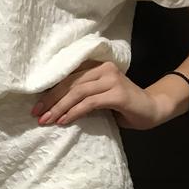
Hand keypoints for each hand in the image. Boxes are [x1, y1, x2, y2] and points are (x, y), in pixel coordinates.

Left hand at [30, 59, 164, 129]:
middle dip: (51, 100)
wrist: (153, 109)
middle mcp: (104, 69)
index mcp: (96, 67)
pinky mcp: (118, 93)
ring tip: (47, 120)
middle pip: (70, 83)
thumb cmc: (123, 106)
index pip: (68, 77)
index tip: (36, 107)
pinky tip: (65, 121)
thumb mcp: (98, 98)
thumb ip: (82, 96)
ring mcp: (112, 79)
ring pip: (78, 92)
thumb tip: (52, 107)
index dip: (49, 92)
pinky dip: (75, 112)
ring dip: (60, 107)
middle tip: (37, 115)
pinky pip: (90, 103)